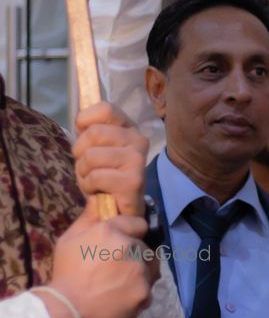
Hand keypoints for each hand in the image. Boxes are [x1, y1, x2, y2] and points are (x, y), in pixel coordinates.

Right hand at [46, 204, 155, 317]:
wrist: (67, 309)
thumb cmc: (66, 272)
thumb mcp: (70, 239)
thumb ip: (89, 218)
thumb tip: (100, 200)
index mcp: (111, 230)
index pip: (139, 223)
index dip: (131, 232)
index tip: (123, 241)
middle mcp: (130, 247)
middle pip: (145, 247)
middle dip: (135, 254)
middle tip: (119, 266)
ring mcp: (139, 271)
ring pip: (151, 267)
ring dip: (141, 272)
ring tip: (122, 282)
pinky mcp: (144, 293)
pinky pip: (148, 289)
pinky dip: (139, 292)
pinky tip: (123, 296)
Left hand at [72, 101, 148, 215]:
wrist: (119, 208)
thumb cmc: (103, 174)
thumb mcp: (94, 146)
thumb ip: (89, 128)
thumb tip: (80, 113)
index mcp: (129, 127)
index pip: (105, 108)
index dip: (85, 120)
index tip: (84, 136)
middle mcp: (138, 139)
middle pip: (94, 132)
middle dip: (80, 152)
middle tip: (87, 165)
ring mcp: (138, 160)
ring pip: (91, 156)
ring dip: (83, 172)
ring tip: (92, 179)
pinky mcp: (134, 181)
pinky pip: (96, 176)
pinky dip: (89, 186)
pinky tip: (98, 191)